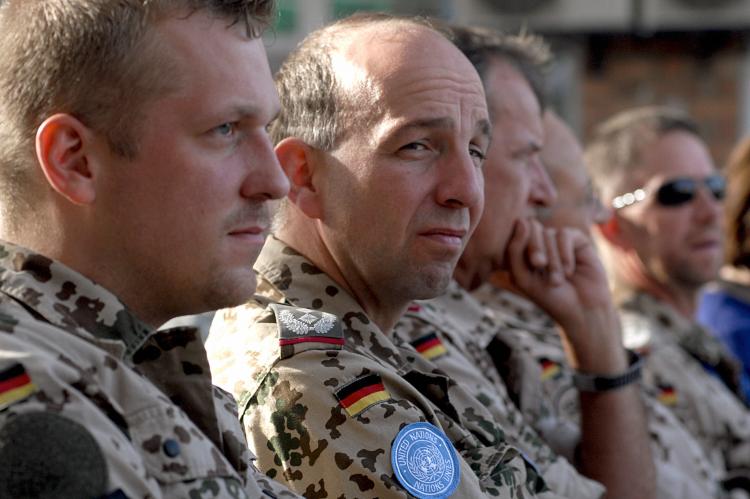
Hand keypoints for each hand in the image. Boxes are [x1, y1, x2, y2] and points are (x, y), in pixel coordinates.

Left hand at [503, 218, 623, 369]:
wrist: (581, 310)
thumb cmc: (550, 297)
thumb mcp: (523, 278)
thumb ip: (515, 251)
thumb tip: (521, 221)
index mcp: (524, 251)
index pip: (515, 234)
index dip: (519, 246)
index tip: (528, 266)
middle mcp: (541, 242)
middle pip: (531, 228)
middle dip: (535, 248)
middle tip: (540, 266)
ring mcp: (559, 240)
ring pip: (548, 234)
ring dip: (552, 259)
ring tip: (558, 280)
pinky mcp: (577, 240)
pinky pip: (565, 235)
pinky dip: (565, 254)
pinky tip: (570, 271)